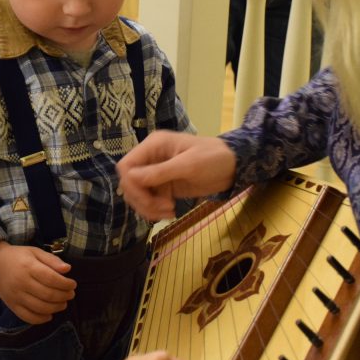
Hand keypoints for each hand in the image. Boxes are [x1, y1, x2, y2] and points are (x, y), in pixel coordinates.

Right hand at [0, 242, 76, 323]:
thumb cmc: (19, 257)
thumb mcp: (35, 252)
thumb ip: (52, 260)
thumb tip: (67, 269)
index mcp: (28, 267)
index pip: (51, 278)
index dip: (65, 284)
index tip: (73, 284)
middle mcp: (21, 283)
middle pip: (48, 294)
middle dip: (64, 296)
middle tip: (71, 294)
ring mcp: (16, 296)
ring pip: (40, 307)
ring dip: (56, 308)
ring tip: (63, 303)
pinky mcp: (12, 306)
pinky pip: (28, 317)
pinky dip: (41, 319)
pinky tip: (50, 314)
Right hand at [116, 131, 235, 220]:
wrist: (233, 167)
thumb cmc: (213, 158)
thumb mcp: (188, 165)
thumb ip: (160, 172)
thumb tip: (131, 178)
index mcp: (154, 146)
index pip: (127, 165)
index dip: (131, 184)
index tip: (147, 197)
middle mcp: (150, 159)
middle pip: (129, 183)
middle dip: (143, 199)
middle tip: (164, 208)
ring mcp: (156, 174)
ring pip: (138, 195)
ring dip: (149, 208)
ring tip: (170, 212)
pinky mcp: (164, 187)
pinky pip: (149, 201)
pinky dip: (155, 211)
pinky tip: (171, 213)